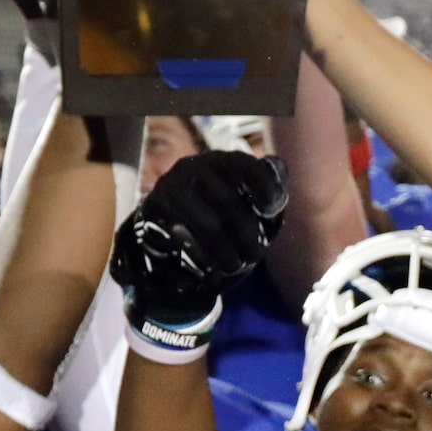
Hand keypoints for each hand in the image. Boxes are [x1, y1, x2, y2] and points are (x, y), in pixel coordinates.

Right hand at [109, 150, 287, 329]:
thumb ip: (271, 188)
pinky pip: (183, 240)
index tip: (271, 211)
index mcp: (222, 160)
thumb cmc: (225, 214)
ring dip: (226, 251)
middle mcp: (194, 167)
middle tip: (255, 255)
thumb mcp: (252, 201)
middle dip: (247, 235)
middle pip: (228, 203)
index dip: (265, 189)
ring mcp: (171, 188)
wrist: (175, 230)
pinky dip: (202, 259)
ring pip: (208, 225)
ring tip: (235, 266)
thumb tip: (277, 175)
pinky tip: (212, 269)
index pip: (248, 167)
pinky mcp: (154, 212)